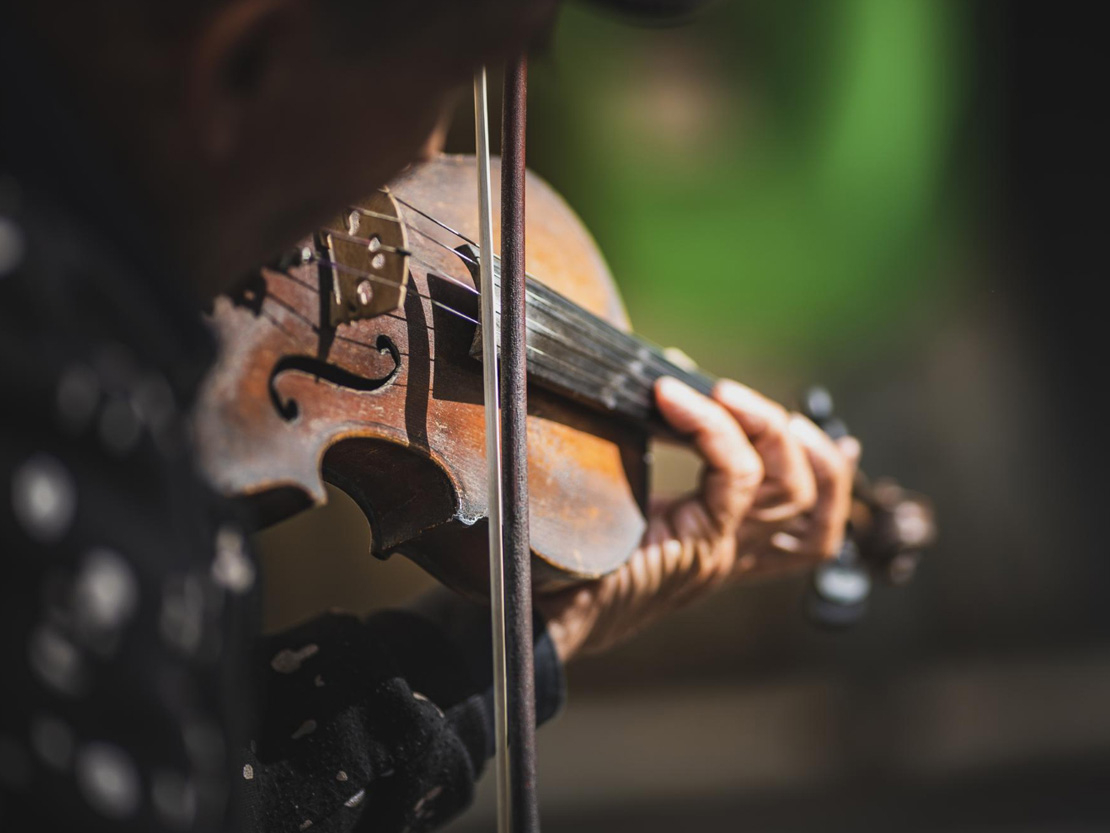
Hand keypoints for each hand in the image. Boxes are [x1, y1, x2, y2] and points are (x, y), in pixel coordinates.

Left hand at [536, 377, 858, 661]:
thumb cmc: (565, 557)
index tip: (815, 424)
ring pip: (788, 491)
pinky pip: (735, 480)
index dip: (826, 476)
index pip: (805, 527)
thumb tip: (655, 380)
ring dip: (764, 425)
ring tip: (724, 392)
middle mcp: (730, 555)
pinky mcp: (697, 549)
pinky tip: (673, 399)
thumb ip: (647, 455)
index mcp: (717, 547)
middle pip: (807, 502)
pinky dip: (712, 428)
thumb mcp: (621, 499)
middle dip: (794, 439)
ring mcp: (718, 555)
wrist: (536, 615)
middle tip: (739, 396)